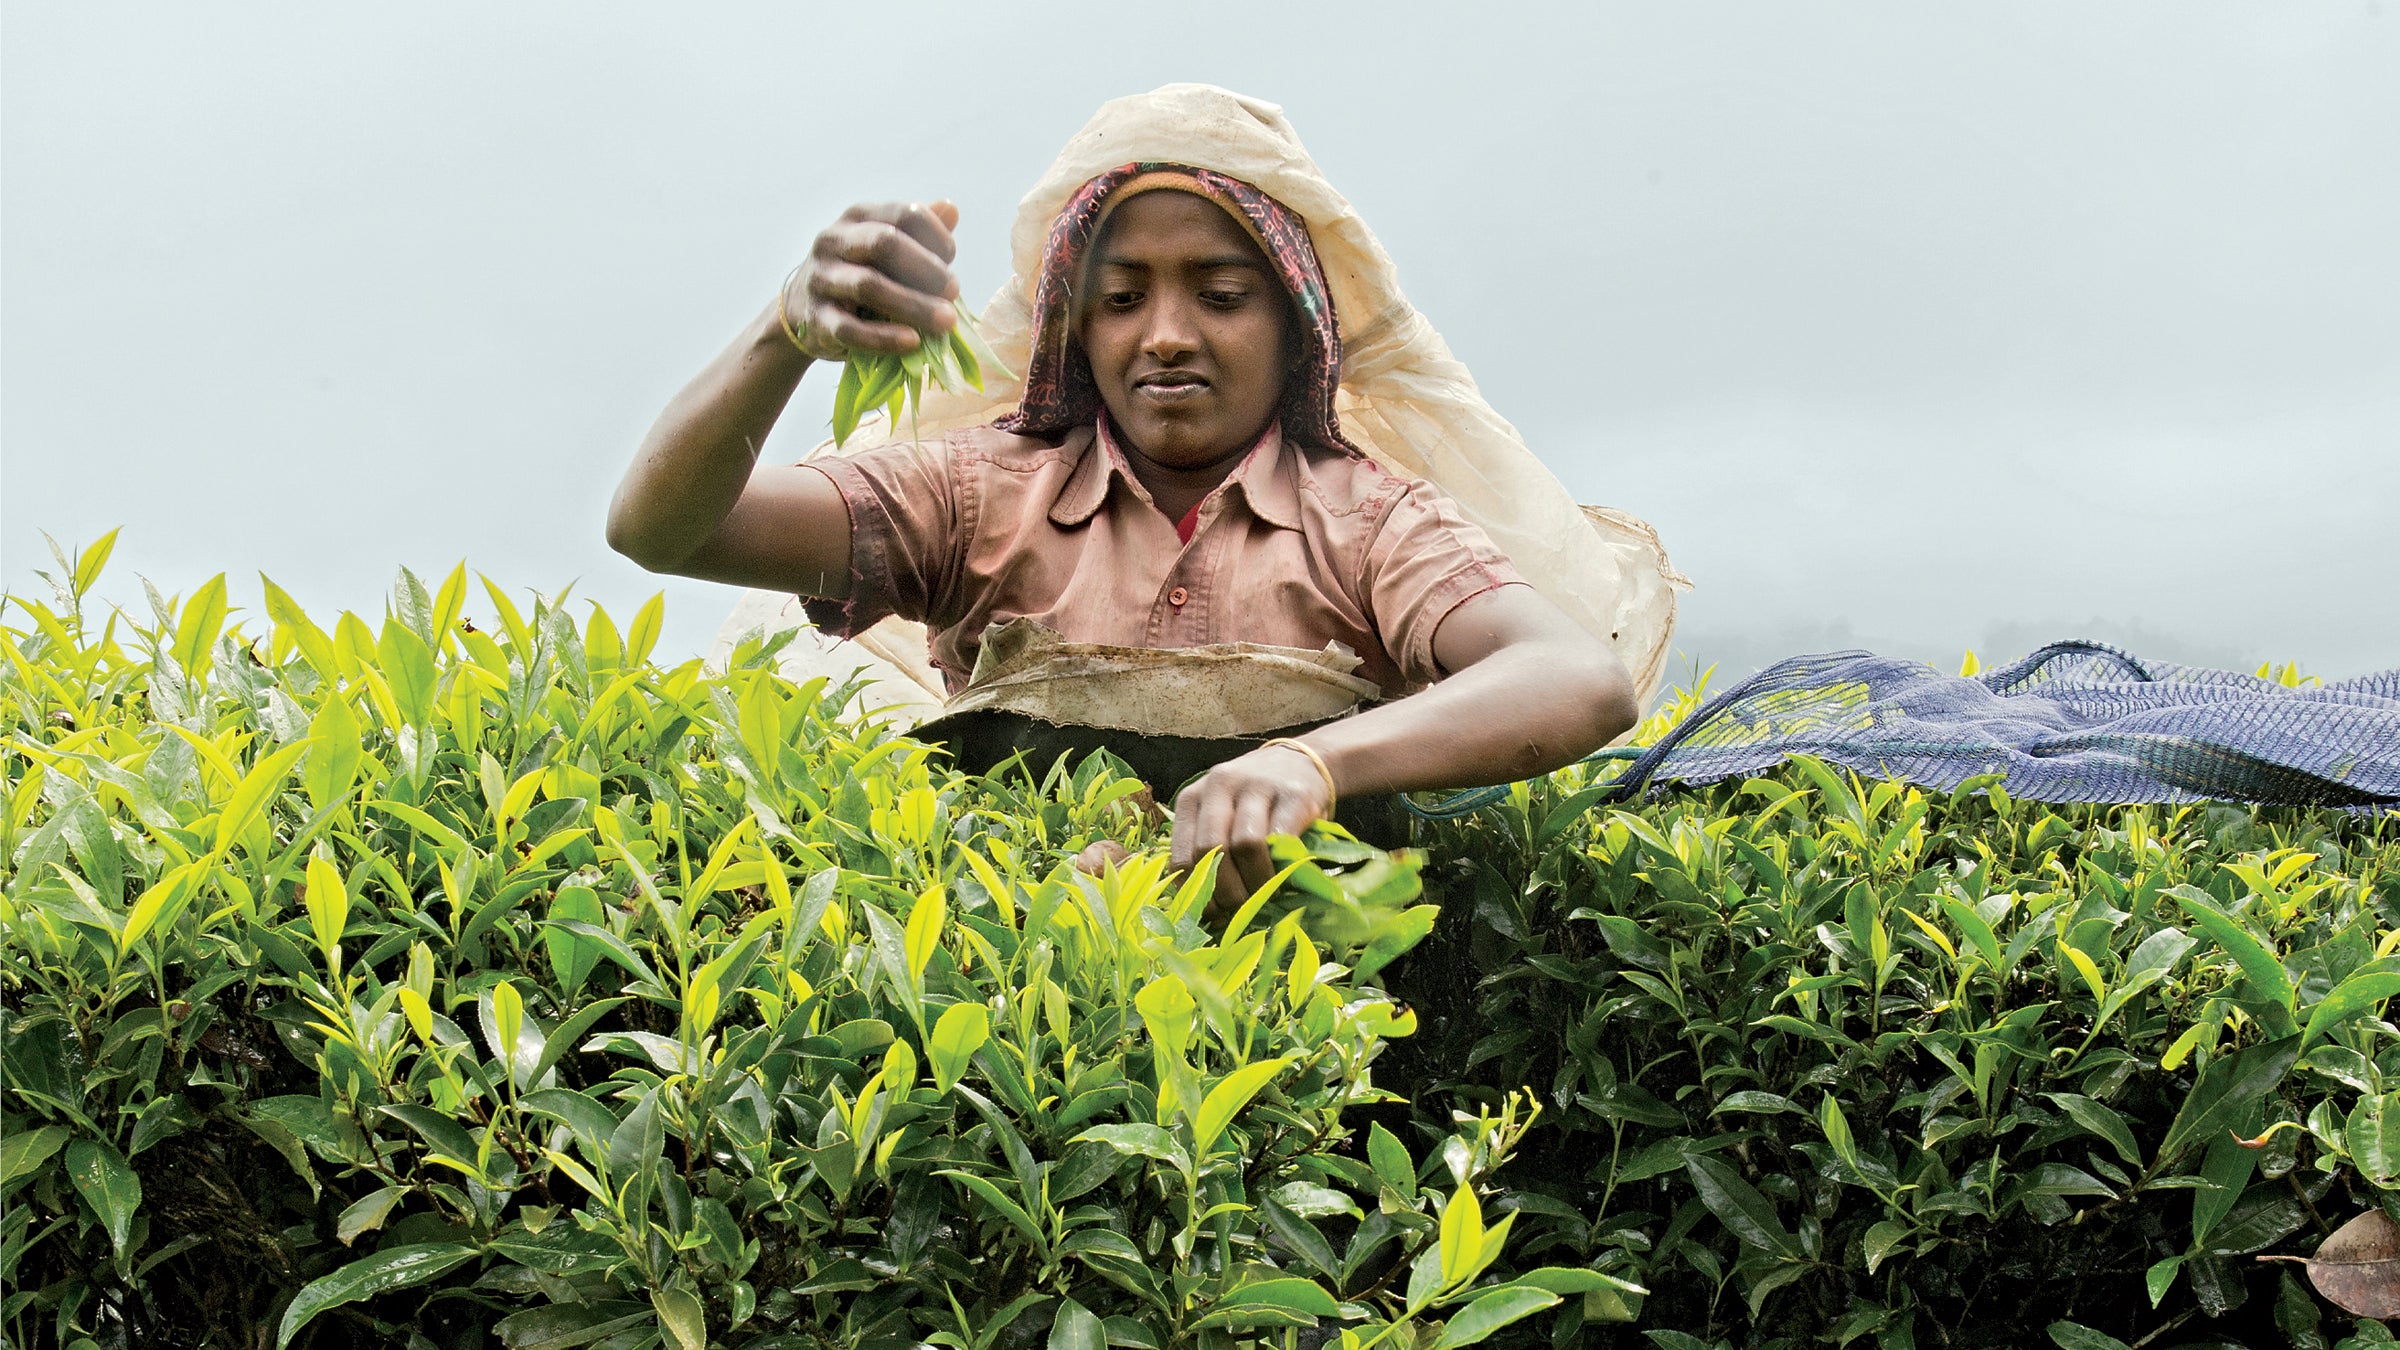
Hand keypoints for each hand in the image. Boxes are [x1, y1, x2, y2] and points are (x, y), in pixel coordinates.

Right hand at [780, 201, 960, 360]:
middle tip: (954, 291)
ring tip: (946, 322)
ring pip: (869, 286)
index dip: (934, 234)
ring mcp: (821, 278)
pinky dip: (884, 337)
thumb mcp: (884, 248)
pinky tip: (912, 342)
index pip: (904, 215)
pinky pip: (850, 329)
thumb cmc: (858, 274)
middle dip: (925, 268)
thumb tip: (952, 209)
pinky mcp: (815, 318)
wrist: (802, 311)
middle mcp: (834, 241)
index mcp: (858, 217)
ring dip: (913, 305)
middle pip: (884, 244)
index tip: (951, 258)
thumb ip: (917, 232)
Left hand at [1171, 743, 1333, 913]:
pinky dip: (1280, 865)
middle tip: (1240, 909)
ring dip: (1254, 881)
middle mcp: (1220, 784)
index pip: (1181, 855)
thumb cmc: (1255, 802)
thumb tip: (1206, 910)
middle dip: (1225, 891)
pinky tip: (1283, 875)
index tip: (1213, 914)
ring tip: (1263, 896)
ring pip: (1245, 845)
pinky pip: (1280, 838)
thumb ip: (1210, 851)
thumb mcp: (1223, 816)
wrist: (1303, 763)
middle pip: (1210, 850)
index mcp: (1193, 796)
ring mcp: (1257, 786)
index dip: (1196, 893)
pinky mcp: (1293, 794)